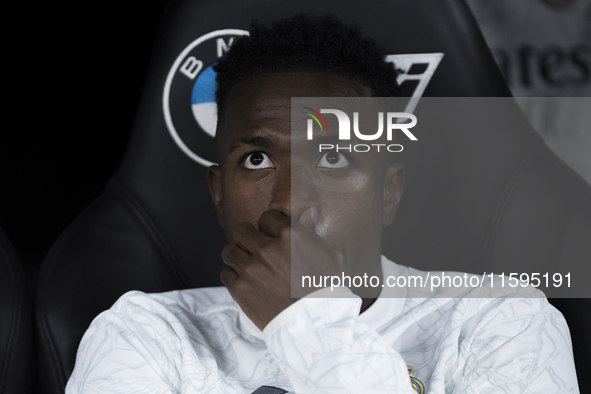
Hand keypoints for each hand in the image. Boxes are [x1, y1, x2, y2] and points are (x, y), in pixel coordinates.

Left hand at [220, 209, 343, 329]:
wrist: (314, 322)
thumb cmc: (326, 288)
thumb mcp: (329, 255)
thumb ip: (313, 233)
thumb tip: (309, 213)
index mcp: (289, 235)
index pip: (266, 217)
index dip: (268, 226)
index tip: (270, 236)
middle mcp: (266, 248)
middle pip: (242, 230)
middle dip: (248, 238)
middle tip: (254, 249)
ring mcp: (251, 269)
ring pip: (229, 251)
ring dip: (237, 256)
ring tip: (247, 265)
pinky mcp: (240, 289)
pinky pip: (225, 273)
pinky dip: (233, 277)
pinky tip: (245, 282)